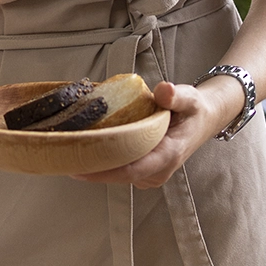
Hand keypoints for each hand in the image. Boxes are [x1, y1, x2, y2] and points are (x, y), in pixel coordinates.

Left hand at [72, 80, 238, 187]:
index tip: (78, 169)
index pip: (131, 169)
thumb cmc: (194, 108)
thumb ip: (176, 95)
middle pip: (118, 175)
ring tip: (65, 154)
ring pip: (116, 174)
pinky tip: (81, 151)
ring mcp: (149, 175)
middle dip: (90, 169)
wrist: (204, 119)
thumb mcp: (189, 97)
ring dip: (93, 166)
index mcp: (168, 155)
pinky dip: (101, 162)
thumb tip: (163, 90)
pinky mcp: (142, 172)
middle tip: (60, 157)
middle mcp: (158, 171)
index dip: (103, 172)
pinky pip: (118, 170)